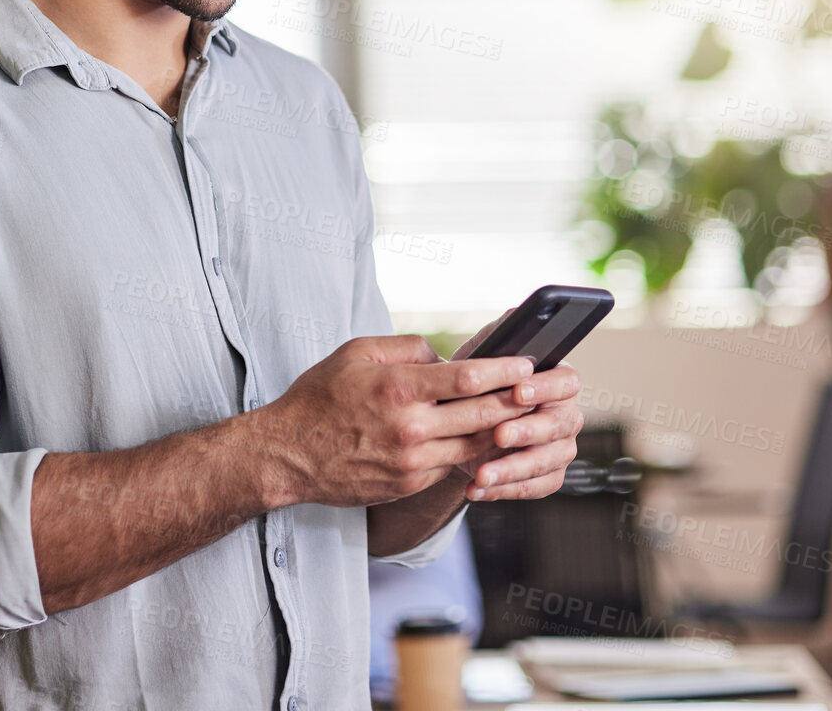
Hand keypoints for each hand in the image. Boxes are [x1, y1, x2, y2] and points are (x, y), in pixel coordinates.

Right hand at [257, 334, 537, 509]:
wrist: (288, 455)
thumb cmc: (319, 397)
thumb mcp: (356, 352)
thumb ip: (406, 348)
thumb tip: (445, 358)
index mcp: (400, 388)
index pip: (469, 378)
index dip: (506, 370)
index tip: (528, 363)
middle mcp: (411, 428)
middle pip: (483, 414)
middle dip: (518, 401)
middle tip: (542, 390)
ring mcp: (412, 461)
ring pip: (476, 446)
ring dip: (503, 432)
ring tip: (525, 417)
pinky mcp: (409, 484)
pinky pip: (452, 466)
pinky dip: (473, 453)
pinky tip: (487, 441)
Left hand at [447, 312, 583, 501]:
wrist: (458, 428)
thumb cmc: (475, 387)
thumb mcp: (480, 358)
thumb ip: (500, 338)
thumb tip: (515, 314)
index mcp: (556, 381)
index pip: (567, 381)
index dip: (546, 387)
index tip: (518, 391)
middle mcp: (566, 414)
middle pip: (560, 424)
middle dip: (528, 431)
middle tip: (498, 435)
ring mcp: (560, 448)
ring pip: (548, 461)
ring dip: (513, 469)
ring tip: (481, 473)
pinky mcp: (548, 476)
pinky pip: (535, 487)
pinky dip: (506, 490)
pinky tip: (478, 489)